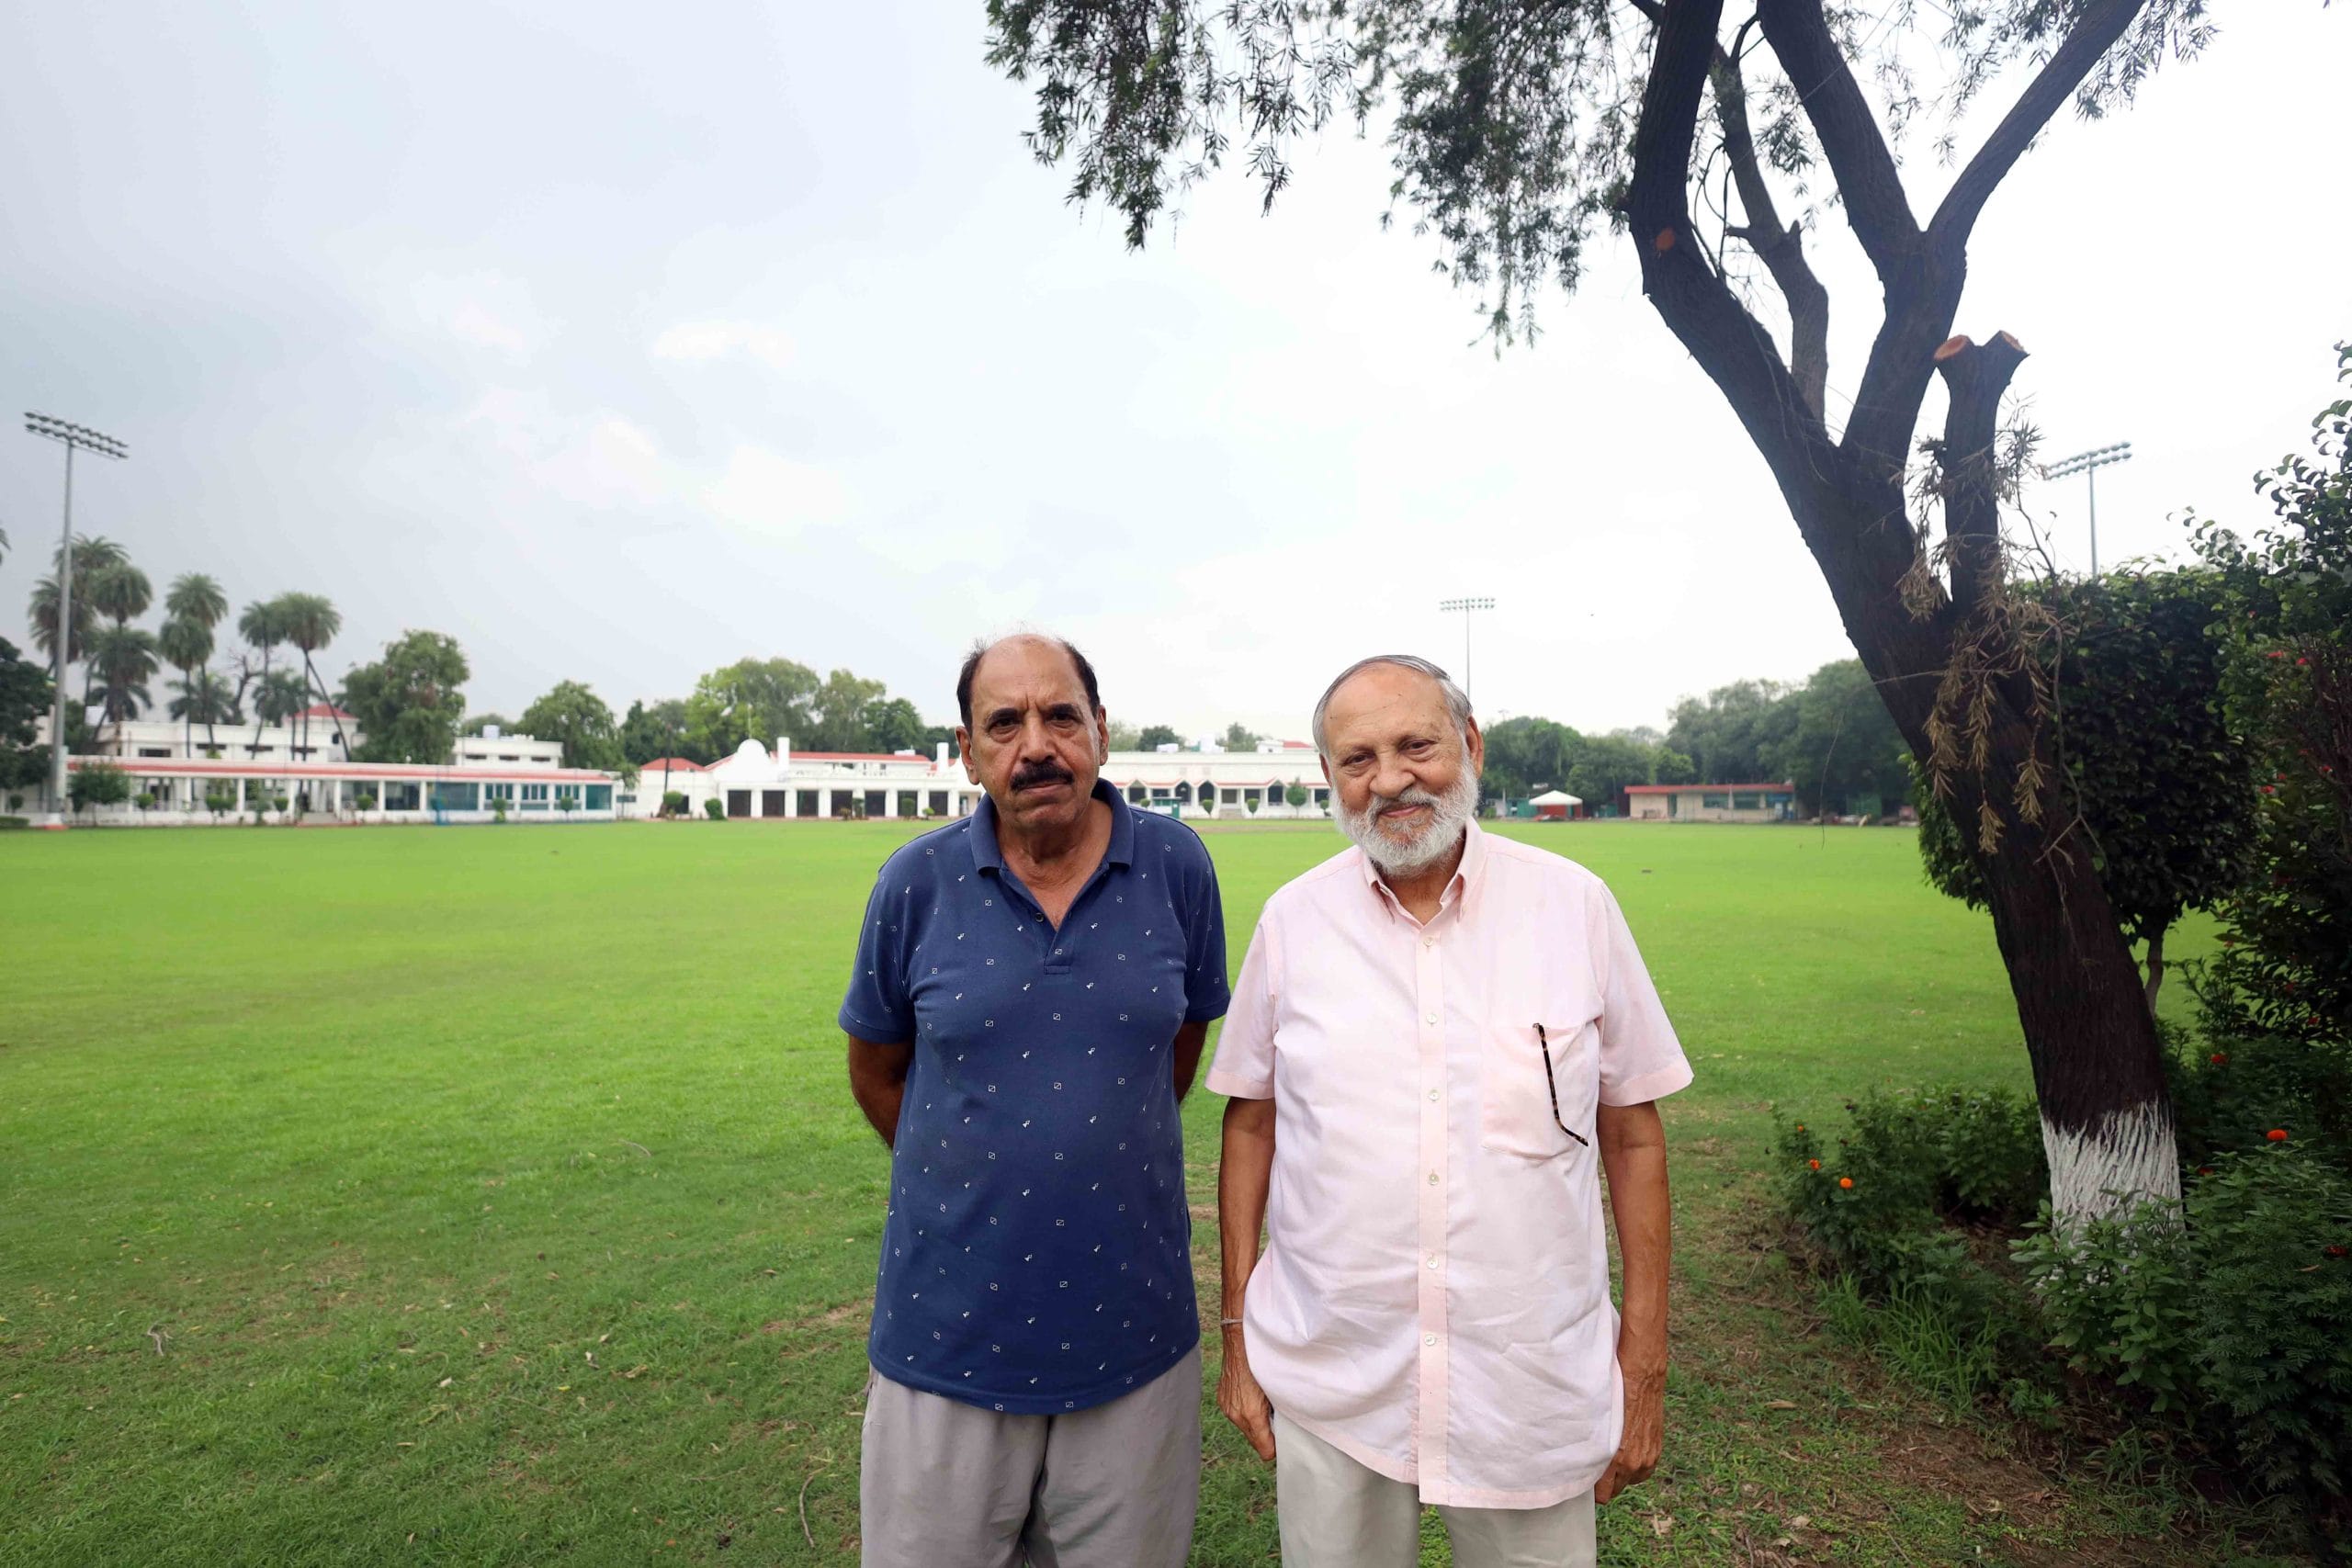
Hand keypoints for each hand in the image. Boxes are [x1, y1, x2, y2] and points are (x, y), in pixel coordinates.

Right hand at [1216, 1329, 1276, 1461]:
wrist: (1240, 1345)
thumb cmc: (1263, 1365)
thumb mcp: (1276, 1390)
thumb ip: (1278, 1412)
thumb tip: (1284, 1426)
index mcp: (1252, 1415)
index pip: (1265, 1450)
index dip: (1274, 1447)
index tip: (1282, 1440)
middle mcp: (1236, 1415)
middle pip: (1254, 1441)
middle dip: (1265, 1436)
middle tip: (1275, 1420)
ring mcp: (1227, 1408)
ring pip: (1245, 1429)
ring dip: (1254, 1423)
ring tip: (1262, 1406)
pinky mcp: (1222, 1401)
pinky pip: (1236, 1416)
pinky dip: (1244, 1413)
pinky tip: (1250, 1398)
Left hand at [1594, 1355, 1664, 1503]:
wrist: (1642, 1373)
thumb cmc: (1616, 1392)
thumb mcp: (1598, 1421)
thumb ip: (1592, 1444)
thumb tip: (1581, 1458)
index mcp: (1619, 1458)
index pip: (1603, 1494)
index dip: (1592, 1487)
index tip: (1583, 1477)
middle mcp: (1636, 1462)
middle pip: (1615, 1490)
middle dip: (1605, 1482)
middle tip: (1592, 1466)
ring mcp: (1649, 1457)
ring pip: (1629, 1480)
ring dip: (1620, 1473)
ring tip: (1608, 1457)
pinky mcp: (1657, 1449)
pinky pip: (1642, 1470)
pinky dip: (1634, 1465)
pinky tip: (1624, 1451)